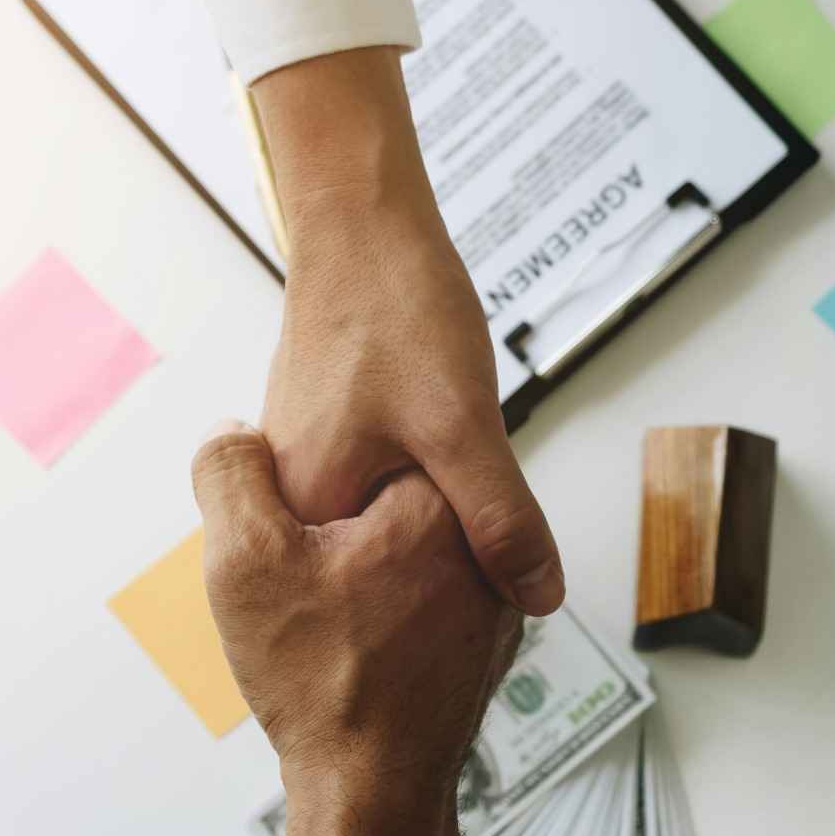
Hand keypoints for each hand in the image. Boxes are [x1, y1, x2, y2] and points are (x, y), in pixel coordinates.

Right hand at [191, 423, 520, 835]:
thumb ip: (231, 473)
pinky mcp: (482, 647)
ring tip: (323, 617)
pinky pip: (424, 602)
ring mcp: (492, 603)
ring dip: (361, 571)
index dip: (313, 472)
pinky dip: (384, 613)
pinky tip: (350, 647)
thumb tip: (233, 430)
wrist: (373, 797)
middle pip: (390, 497)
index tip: (294, 520)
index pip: (373, 438)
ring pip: (408, 553)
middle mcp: (482, 547)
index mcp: (438, 504)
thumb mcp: (245, 560)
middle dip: (337, 526)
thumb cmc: (321, 685)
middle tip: (301, 579)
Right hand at [251, 48, 565, 616]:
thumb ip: (500, 518)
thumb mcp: (464, 426)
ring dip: (436, 529)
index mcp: (310, 510)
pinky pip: (381, 490)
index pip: (380, 601)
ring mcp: (307, 464)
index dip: (448, 608)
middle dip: (444, 570)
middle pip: (384, 568)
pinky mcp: (328, 436)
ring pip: (387, 528)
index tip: (495, 613)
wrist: (364, 221)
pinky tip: (451, 462)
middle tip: (499, 565)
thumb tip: (541, 597)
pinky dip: (421, 489)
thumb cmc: (398, 309)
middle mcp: (294, 496)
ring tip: (479, 516)